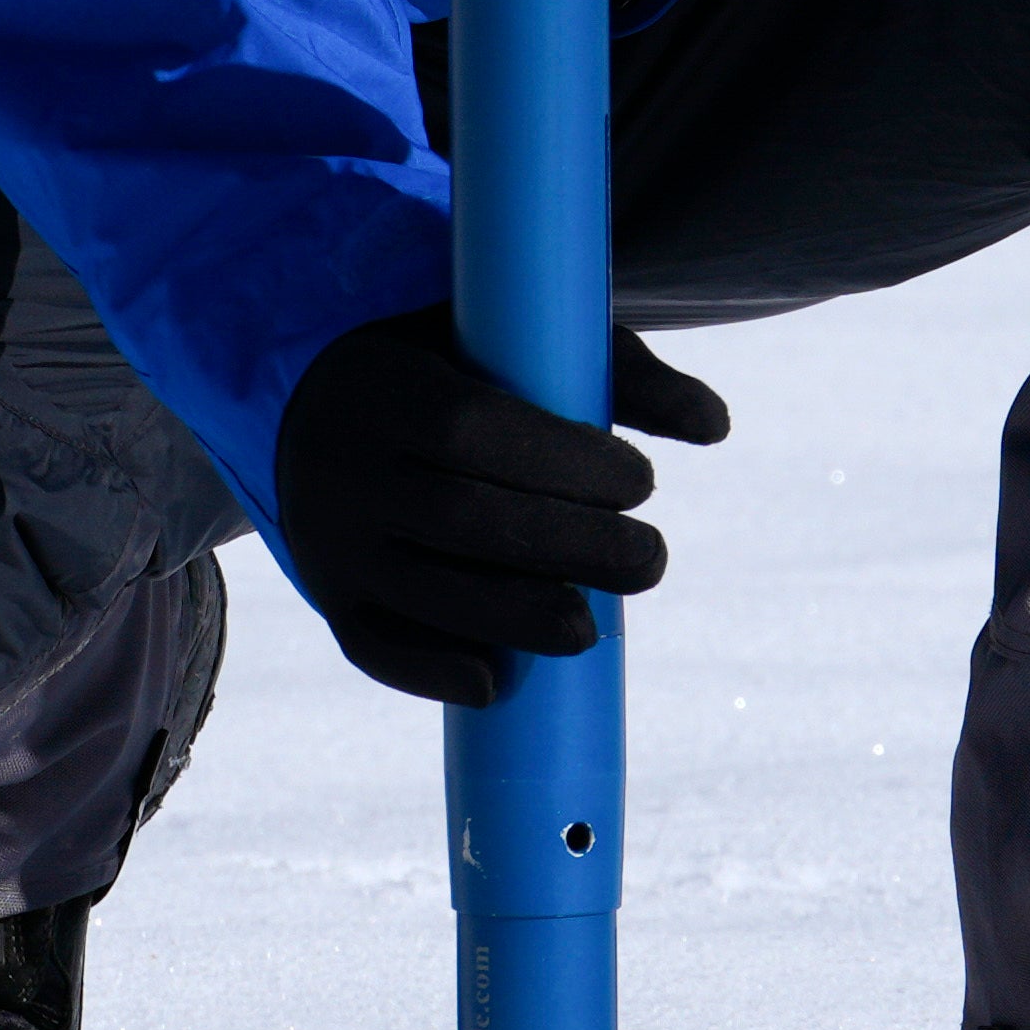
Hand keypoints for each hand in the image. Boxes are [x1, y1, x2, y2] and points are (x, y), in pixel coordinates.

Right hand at [260, 310, 730, 704]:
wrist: (312, 410)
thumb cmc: (449, 370)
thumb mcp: (514, 345)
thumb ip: (615, 375)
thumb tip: (716, 426)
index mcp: (385, 384)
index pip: (470, 429)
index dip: (563, 462)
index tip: (644, 480)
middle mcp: (343, 464)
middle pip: (460, 517)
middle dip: (570, 547)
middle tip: (652, 559)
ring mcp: (328, 538)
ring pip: (422, 592)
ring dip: (518, 618)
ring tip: (592, 627)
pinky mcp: (330, 596)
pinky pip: (372, 647)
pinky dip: (432, 672)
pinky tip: (497, 684)